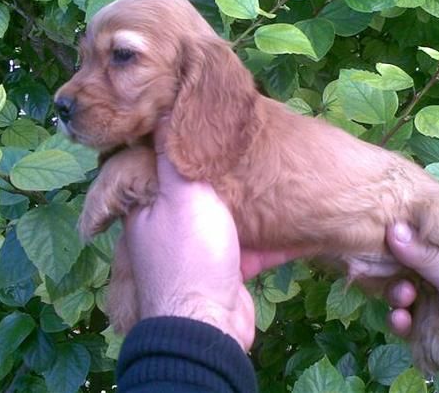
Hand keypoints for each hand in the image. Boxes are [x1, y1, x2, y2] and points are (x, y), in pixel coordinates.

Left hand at [124, 118, 302, 350]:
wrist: (209, 324)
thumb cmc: (191, 252)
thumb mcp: (181, 195)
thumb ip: (172, 156)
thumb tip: (159, 113)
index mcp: (147, 208)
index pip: (158, 167)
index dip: (180, 146)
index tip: (205, 125)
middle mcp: (167, 230)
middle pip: (196, 194)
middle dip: (221, 176)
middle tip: (247, 148)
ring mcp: (198, 254)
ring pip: (225, 220)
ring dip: (248, 206)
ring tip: (272, 177)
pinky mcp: (226, 272)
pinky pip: (247, 247)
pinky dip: (267, 237)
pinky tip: (291, 220)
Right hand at [386, 223, 438, 392]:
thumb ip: (428, 255)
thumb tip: (392, 228)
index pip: (426, 234)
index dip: (404, 230)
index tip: (380, 227)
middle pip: (406, 261)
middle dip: (394, 265)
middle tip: (390, 268)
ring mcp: (433, 302)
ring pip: (400, 290)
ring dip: (396, 293)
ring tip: (405, 299)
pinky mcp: (424, 329)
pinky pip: (401, 319)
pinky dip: (398, 319)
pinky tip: (403, 321)